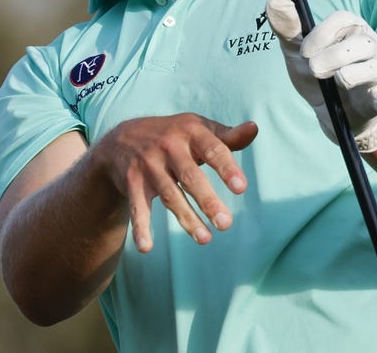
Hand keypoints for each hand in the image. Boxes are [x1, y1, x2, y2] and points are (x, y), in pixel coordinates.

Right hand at [94, 113, 257, 252]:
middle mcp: (167, 146)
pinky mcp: (132, 182)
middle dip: (207, 200)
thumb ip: (227, 136)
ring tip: (205, 239)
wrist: (122, 138)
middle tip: (226, 224)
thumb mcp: (198, 130)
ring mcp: (148, 164)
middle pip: (190, 176)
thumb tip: (254, 128)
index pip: (212, 149)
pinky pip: (137, 206)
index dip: (226, 168)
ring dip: (186, 218)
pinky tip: (146, 247)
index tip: (241, 188)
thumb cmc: (173, 136)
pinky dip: (140, 227)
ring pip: (169, 194)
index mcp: (190, 131)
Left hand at [265, 0, 376, 152]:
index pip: (343, 19)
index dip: (322, 34)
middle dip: (334, 56)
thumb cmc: (315, 73)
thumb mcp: (296, 51)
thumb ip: (287, 29)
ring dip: (352, 75)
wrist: (326, 111)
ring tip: (336, 81)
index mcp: (350, 29)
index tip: (304, 52)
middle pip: (362, 42)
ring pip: (376, 67)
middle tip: (314, 69)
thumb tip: (273, 2)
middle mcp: (370, 46)